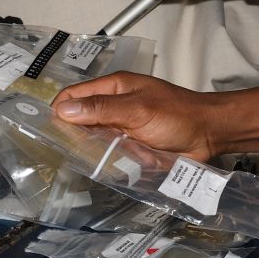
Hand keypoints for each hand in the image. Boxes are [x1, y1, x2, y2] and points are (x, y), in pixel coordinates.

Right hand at [52, 73, 223, 161]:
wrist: (210, 134)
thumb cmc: (178, 115)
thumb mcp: (137, 109)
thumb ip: (101, 109)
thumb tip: (63, 110)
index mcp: (114, 88)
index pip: (74, 96)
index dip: (60, 111)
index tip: (47, 132)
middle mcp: (115, 106)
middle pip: (81, 120)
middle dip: (73, 135)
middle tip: (62, 152)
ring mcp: (122, 128)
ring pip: (94, 140)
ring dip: (91, 150)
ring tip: (82, 163)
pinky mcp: (132, 146)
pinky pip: (110, 154)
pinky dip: (107, 161)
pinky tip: (103, 169)